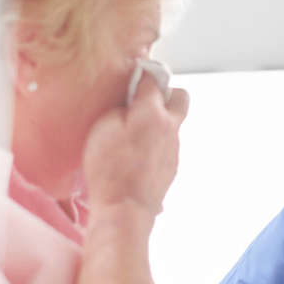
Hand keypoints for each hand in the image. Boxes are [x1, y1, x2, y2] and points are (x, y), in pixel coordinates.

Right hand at [83, 71, 189, 214]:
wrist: (125, 207)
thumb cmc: (110, 169)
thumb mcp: (103, 127)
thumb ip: (119, 106)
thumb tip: (130, 99)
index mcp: (153, 113)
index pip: (155, 78)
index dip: (142, 76)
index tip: (133, 78)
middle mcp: (170, 127)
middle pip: (180, 96)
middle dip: (164, 92)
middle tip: (141, 101)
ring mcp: (174, 147)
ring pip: (174, 122)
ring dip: (158, 120)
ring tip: (133, 132)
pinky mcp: (172, 164)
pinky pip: (168, 143)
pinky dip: (156, 141)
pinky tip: (136, 152)